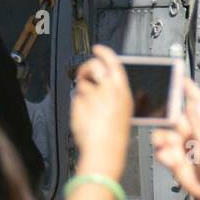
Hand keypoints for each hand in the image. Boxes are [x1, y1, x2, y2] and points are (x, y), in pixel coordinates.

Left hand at [70, 45, 133, 181]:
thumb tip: (106, 83)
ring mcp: (93, 95)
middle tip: (84, 75)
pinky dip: (77, 104)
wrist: (104, 150)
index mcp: (122, 90)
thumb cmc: (115, 136)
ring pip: (82, 83)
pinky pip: (75, 98)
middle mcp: (108, 89)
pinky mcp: (80, 103)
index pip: (113, 62)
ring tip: (88, 106)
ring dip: (82, 91)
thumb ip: (116, 94)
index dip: (103, 52)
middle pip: (93, 66)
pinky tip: (84, 115)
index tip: (97, 48)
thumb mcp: (125, 111)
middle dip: (86, 68)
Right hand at [152, 79, 199, 199]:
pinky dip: (164, 155)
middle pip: (173, 117)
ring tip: (170, 149)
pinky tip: (172, 161)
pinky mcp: (173, 159)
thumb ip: (198, 123)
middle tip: (161, 118)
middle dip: (166, 118)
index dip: (188, 89)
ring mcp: (181, 146)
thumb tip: (191, 104)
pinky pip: (161, 152)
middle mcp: (191, 134)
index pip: (195, 102)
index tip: (179, 77)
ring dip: (163, 141)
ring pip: (163, 135)